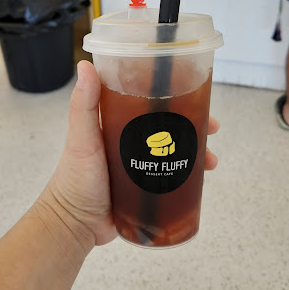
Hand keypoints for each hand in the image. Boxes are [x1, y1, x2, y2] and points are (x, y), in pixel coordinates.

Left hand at [36, 61, 218, 247]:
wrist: (76, 224)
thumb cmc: (75, 177)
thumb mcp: (81, 137)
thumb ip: (83, 105)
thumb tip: (85, 65)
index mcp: (118, 120)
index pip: (149, 98)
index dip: (172, 92)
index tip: (193, 88)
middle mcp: (132, 137)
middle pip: (169, 123)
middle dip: (194, 121)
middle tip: (212, 126)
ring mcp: (141, 161)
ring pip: (176, 149)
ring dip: (198, 149)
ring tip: (212, 158)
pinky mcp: (147, 184)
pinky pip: (174, 173)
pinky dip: (191, 172)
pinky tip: (205, 176)